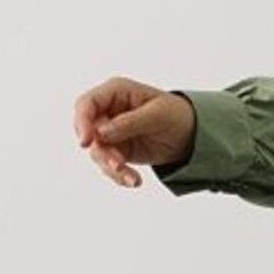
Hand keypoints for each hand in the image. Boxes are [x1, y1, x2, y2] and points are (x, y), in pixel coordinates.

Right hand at [73, 78, 195, 187]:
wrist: (192, 134)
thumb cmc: (177, 115)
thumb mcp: (157, 115)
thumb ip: (129, 122)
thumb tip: (101, 132)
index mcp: (116, 92)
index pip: (86, 104)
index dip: (82, 122)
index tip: (86, 143)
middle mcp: (108, 111)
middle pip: (88, 132)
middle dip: (101, 151)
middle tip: (119, 164)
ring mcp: (111, 132)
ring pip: (97, 152)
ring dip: (111, 167)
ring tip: (132, 178)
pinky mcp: (117, 150)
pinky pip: (109, 165)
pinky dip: (119, 175)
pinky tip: (134, 181)